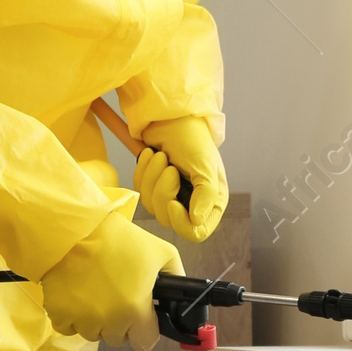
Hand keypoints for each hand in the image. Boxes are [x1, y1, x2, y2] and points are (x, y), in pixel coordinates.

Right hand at [39, 208, 181, 350]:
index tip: (141, 316)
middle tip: (116, 295)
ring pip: (93, 333)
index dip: (146, 329)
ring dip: (96, 320)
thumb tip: (181, 294)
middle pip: (118, 337)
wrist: (73, 229)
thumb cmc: (118, 239)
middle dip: (120, 322)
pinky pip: (69, 327)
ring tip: (95, 290)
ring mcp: (81, 321)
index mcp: (135, 310)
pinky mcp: (58, 315)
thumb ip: (176, 275)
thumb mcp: (160, 251)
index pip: (146, 342)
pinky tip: (77, 293)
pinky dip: (73, 316)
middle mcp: (108, 322)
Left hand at [135, 115, 227, 242]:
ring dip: (152, 177)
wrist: (171, 118)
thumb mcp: (206, 166)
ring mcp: (171, 195)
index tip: (172, 203)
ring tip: (160, 156)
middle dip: (163, 191)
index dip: (181, 223)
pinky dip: (142, 171)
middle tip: (169, 167)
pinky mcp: (153, 185)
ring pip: (151, 206)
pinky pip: (140, 190)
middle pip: (169, 220)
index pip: (197, 232)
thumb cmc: (194, 139)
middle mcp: (191, 202)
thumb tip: (196, 221)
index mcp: (211, 202)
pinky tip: (150, 154)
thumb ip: (206, 196)